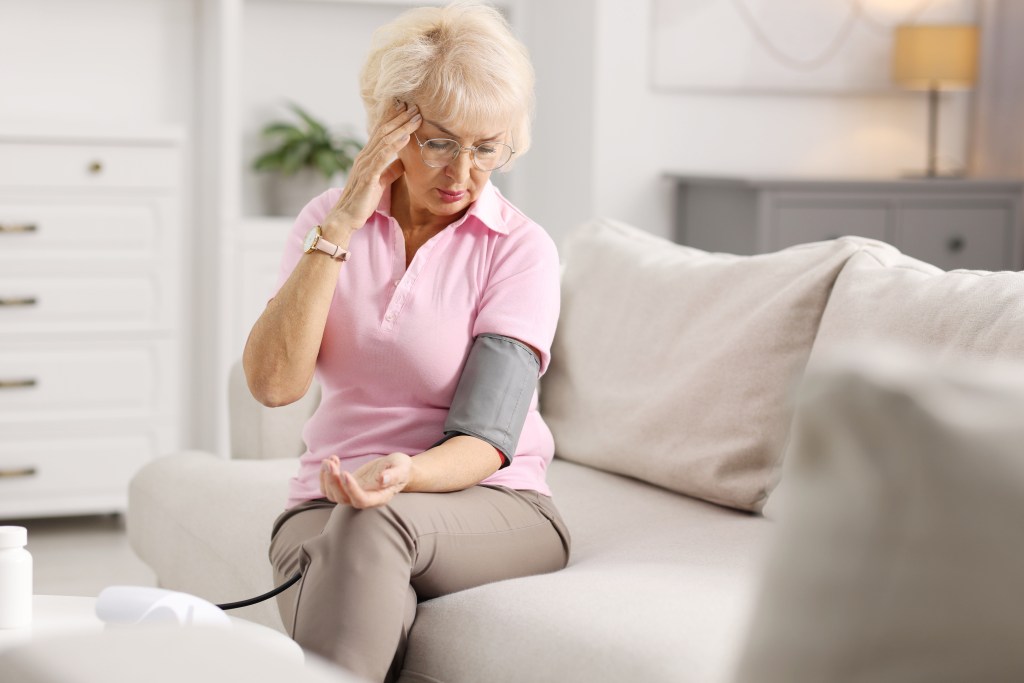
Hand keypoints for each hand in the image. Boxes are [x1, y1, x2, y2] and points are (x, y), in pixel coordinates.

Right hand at [319, 101, 422, 244]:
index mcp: (367, 157)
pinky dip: (394, 145)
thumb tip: (402, 162)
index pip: (382, 133)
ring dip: (401, 127)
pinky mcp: (367, 176)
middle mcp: (364, 156)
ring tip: (415, 117)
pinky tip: (405, 137)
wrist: (346, 217)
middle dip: (400, 118)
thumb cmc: (362, 200)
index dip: (395, 119)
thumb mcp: (380, 182)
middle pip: (384, 131)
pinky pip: (382, 157)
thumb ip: (390, 170)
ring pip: (384, 140)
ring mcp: (365, 165)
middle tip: (415, 106)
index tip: (409, 108)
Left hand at [319, 452, 411, 508]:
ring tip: (330, 460)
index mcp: (379, 497)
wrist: (395, 468)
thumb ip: (394, 475)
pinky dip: (325, 475)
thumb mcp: (401, 467)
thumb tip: (383, 479)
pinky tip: (332, 460)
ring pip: (333, 495)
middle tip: (331, 462)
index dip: (351, 489)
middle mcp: (364, 499)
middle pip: (342, 499)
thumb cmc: (400, 468)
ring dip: (326, 478)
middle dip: (333, 481)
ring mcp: (353, 494)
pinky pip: (330, 487)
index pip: (361, 500)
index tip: (345, 473)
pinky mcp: (347, 487)